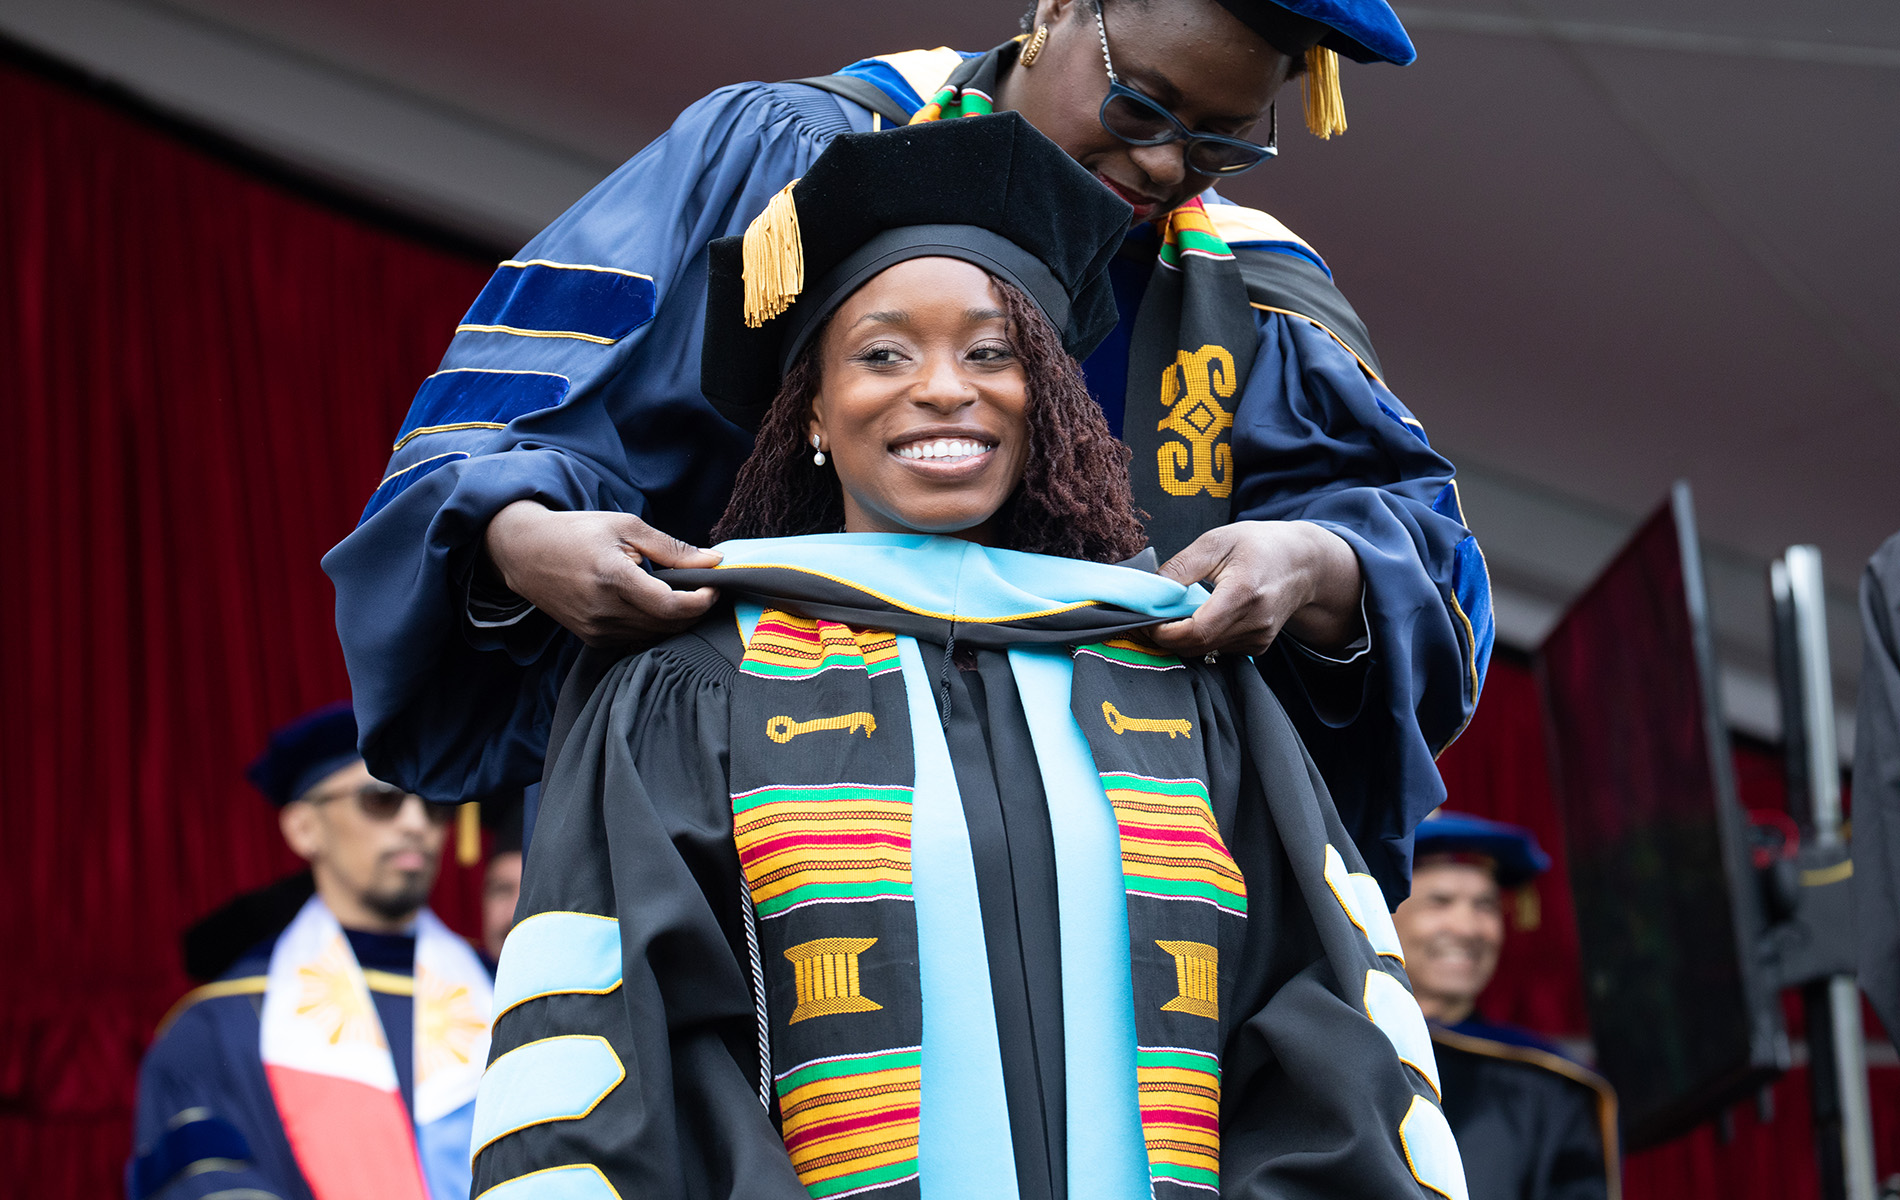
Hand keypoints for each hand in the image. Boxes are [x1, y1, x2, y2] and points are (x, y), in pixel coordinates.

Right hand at [482, 501, 720, 649]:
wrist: (525, 553)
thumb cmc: (577, 533)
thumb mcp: (626, 527)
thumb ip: (672, 548)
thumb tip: (714, 561)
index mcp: (613, 578)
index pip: (671, 606)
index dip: (701, 601)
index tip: (714, 586)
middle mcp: (604, 610)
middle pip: (668, 625)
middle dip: (694, 610)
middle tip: (704, 589)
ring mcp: (596, 629)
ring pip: (654, 636)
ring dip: (675, 620)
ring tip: (681, 595)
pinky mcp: (592, 639)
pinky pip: (636, 640)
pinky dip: (653, 627)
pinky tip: (654, 607)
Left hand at [1149, 521, 1362, 657]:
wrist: (1303, 562)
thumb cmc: (1259, 545)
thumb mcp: (1216, 541)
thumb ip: (1181, 567)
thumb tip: (1150, 590)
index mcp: (1243, 593)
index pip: (1196, 631)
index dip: (1164, 632)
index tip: (1145, 621)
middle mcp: (1255, 622)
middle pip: (1198, 646)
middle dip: (1168, 636)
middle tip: (1150, 618)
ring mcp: (1259, 638)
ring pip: (1207, 651)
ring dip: (1184, 637)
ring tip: (1177, 612)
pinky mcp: (1259, 645)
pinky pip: (1220, 650)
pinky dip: (1203, 638)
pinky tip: (1203, 616)